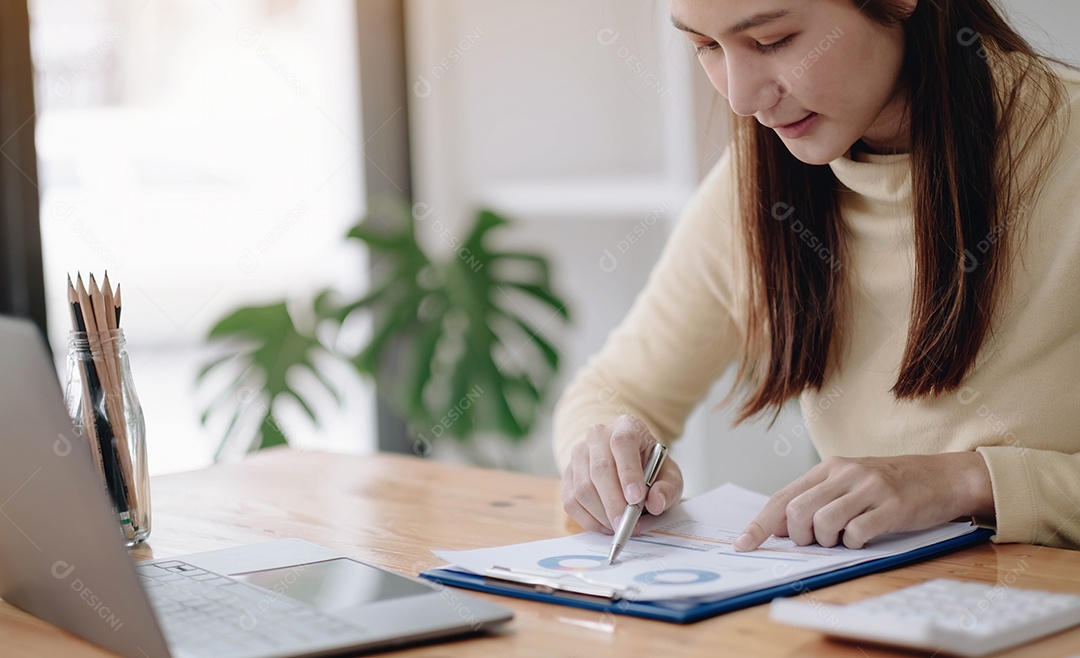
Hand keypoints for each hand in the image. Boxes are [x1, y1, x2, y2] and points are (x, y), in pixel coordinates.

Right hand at [561, 414, 682, 533]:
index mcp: (626, 427)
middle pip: (600, 469)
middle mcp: (598, 436)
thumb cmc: (650, 467)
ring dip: (601, 514)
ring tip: (619, 525)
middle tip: (626, 524)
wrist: (628, 462)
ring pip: (583, 488)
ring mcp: (579, 454)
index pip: (623, 443)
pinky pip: (571, 501)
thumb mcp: (669, 473)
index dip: (628, 472)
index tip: (636, 498)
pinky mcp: (567, 474)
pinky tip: (605, 525)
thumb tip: (656, 503)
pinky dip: (588, 519)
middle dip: (613, 503)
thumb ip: (668, 487)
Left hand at [733, 453, 993, 550]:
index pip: (782, 497)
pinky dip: (854, 542)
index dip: (760, 524)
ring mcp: (869, 488)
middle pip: (797, 511)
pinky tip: (865, 535)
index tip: (743, 544)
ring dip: (827, 540)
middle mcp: (845, 474)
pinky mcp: (892, 506)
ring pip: (822, 522)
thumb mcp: (849, 483)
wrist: (943, 477)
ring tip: (843, 536)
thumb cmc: (891, 485)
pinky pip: (856, 532)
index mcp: (829, 468)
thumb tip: (778, 527)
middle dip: (799, 536)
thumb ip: (816, 499)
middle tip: (817, 540)